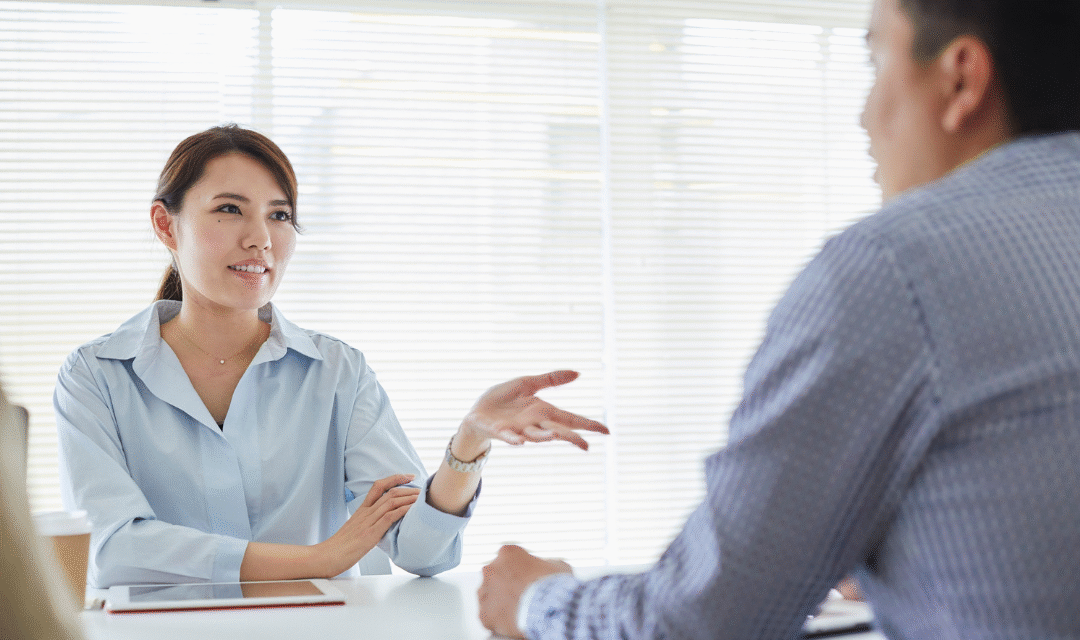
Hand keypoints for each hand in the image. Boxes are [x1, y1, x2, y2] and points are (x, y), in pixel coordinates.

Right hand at [315, 473, 418, 576]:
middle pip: (389, 492)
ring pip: (391, 502)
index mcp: (361, 511)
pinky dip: (403, 511)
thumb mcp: (354, 531)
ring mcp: (367, 522)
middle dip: (409, 488)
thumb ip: (367, 524)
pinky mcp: (370, 534)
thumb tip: (381, 525)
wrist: (325, 557)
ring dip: (410, 498)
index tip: (409, 476)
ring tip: (422, 498)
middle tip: (423, 489)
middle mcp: (365, 513)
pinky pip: (389, 517)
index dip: (394, 478)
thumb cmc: (338, 548)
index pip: (378, 487)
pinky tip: (413, 510)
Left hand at [455, 370, 608, 457]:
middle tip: (587, 446)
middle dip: (571, 438)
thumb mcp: (528, 384)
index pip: (571, 419)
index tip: (607, 431)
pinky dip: (515, 440)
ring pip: (535, 436)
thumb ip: (551, 379)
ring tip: (555, 438)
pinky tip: (521, 441)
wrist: (477, 411)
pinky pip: (509, 437)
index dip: (588, 425)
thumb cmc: (503, 400)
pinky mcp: (500, 431)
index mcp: (544, 412)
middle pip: (557, 432)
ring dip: (545, 437)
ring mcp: (518, 429)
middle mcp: (534, 424)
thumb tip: (578, 373)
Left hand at [478, 544, 572, 637]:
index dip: (519, 570)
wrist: (548, 607)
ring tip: (517, 610)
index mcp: (507, 553)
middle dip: (506, 585)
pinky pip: (488, 616)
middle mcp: (491, 569)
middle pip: (495, 576)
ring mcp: (485, 591)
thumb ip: (544, 564)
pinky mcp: (484, 613)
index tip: (527, 578)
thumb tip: (546, 569)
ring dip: (499, 601)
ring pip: (489, 596)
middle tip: (522, 595)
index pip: (508, 559)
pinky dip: (497, 620)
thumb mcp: (556, 565)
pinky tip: (511, 621)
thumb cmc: (553, 585)